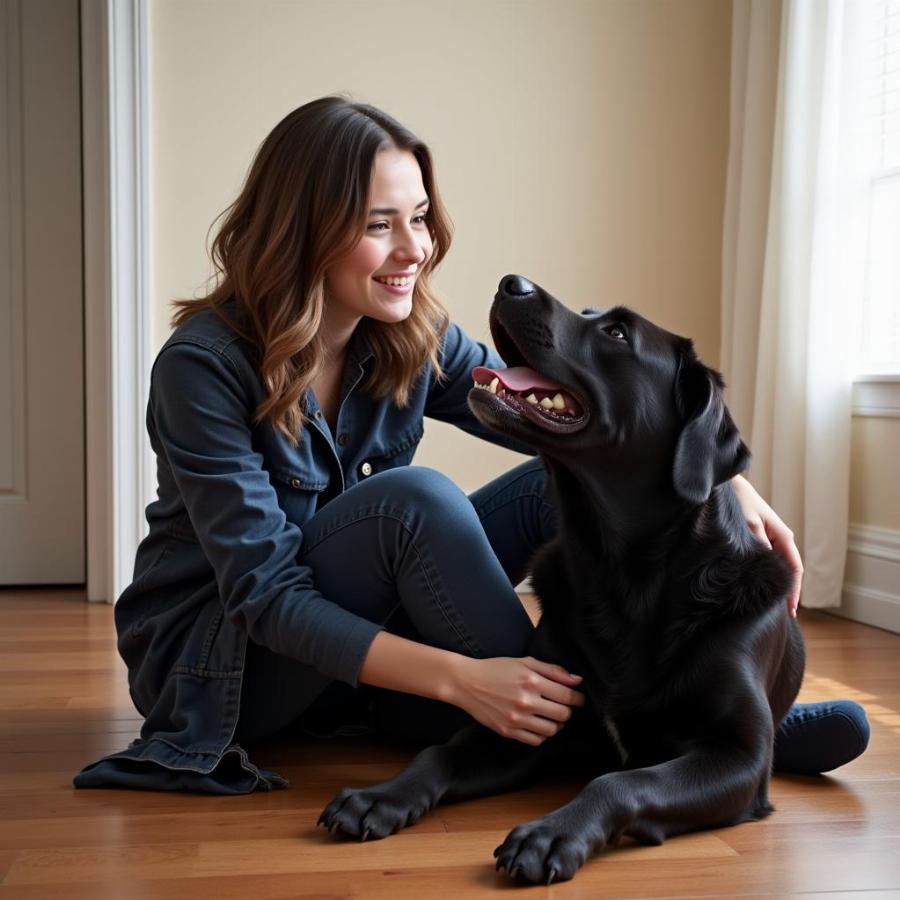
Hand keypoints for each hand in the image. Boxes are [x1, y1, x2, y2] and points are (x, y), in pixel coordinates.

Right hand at [449, 656, 585, 744]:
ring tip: (550, 716)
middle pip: (563, 715)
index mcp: (532, 681)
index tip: (578, 698)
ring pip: (551, 730)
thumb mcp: (524, 662)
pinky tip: (537, 724)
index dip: (578, 698)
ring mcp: (516, 719)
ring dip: (556, 724)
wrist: (467, 683)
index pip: (567, 696)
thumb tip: (576, 680)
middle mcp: (526, 701)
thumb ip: (553, 670)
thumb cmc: (496, 669)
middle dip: (567, 711)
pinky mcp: (508, 731)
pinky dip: (542, 734)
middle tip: (563, 706)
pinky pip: (536, 740)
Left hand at [732, 475, 803, 616]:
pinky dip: (768, 576)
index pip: (794, 570)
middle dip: (787, 593)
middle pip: (789, 572)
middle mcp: (781, 539)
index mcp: (783, 536)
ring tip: (772, 607)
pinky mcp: (762, 540)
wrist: (731, 487)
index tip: (791, 610)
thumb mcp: (748, 523)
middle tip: (781, 616)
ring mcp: (773, 540)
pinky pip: (769, 562)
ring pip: (779, 568)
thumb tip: (765, 564)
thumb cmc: (741, 502)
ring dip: (777, 585)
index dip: (794, 591)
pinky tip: (761, 587)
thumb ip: (759, 542)